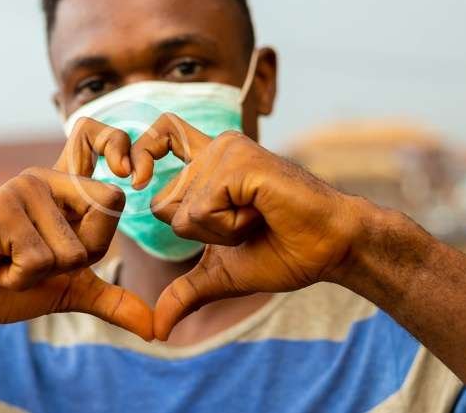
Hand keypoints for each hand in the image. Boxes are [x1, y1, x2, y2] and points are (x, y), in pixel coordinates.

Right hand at [0, 123, 152, 339]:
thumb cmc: (7, 284)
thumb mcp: (69, 291)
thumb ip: (111, 300)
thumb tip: (156, 329)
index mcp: (66, 190)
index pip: (106, 164)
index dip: (115, 168)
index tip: (128, 177)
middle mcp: (48, 179)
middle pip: (108, 208)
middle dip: (80, 257)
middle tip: (39, 259)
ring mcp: (24, 189)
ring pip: (72, 248)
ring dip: (42, 274)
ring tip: (11, 262)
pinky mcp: (1, 208)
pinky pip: (39, 259)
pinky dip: (18, 278)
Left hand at [130, 113, 363, 340]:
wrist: (331, 249)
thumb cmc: (283, 252)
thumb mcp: (221, 274)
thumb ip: (185, 292)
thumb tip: (156, 331)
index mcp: (208, 164)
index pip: (160, 134)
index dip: (141, 152)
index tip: (134, 178)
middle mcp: (215, 149)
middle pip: (159, 202)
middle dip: (199, 234)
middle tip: (244, 223)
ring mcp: (226, 151)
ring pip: (180, 212)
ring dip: (219, 232)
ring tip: (256, 216)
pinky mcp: (238, 161)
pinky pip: (200, 210)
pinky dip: (229, 226)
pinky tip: (261, 212)